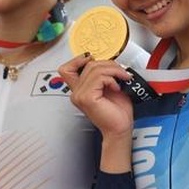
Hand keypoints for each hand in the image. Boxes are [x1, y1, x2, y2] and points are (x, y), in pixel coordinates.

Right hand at [58, 53, 134, 172]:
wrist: (120, 129)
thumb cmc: (117, 112)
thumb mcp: (109, 87)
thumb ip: (103, 75)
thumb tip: (109, 61)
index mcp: (80, 90)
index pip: (66, 69)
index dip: (78, 59)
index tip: (95, 61)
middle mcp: (76, 93)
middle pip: (88, 64)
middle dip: (109, 64)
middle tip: (121, 72)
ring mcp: (79, 95)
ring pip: (95, 69)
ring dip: (113, 71)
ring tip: (122, 79)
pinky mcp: (87, 97)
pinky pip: (99, 77)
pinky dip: (111, 79)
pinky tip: (116, 87)